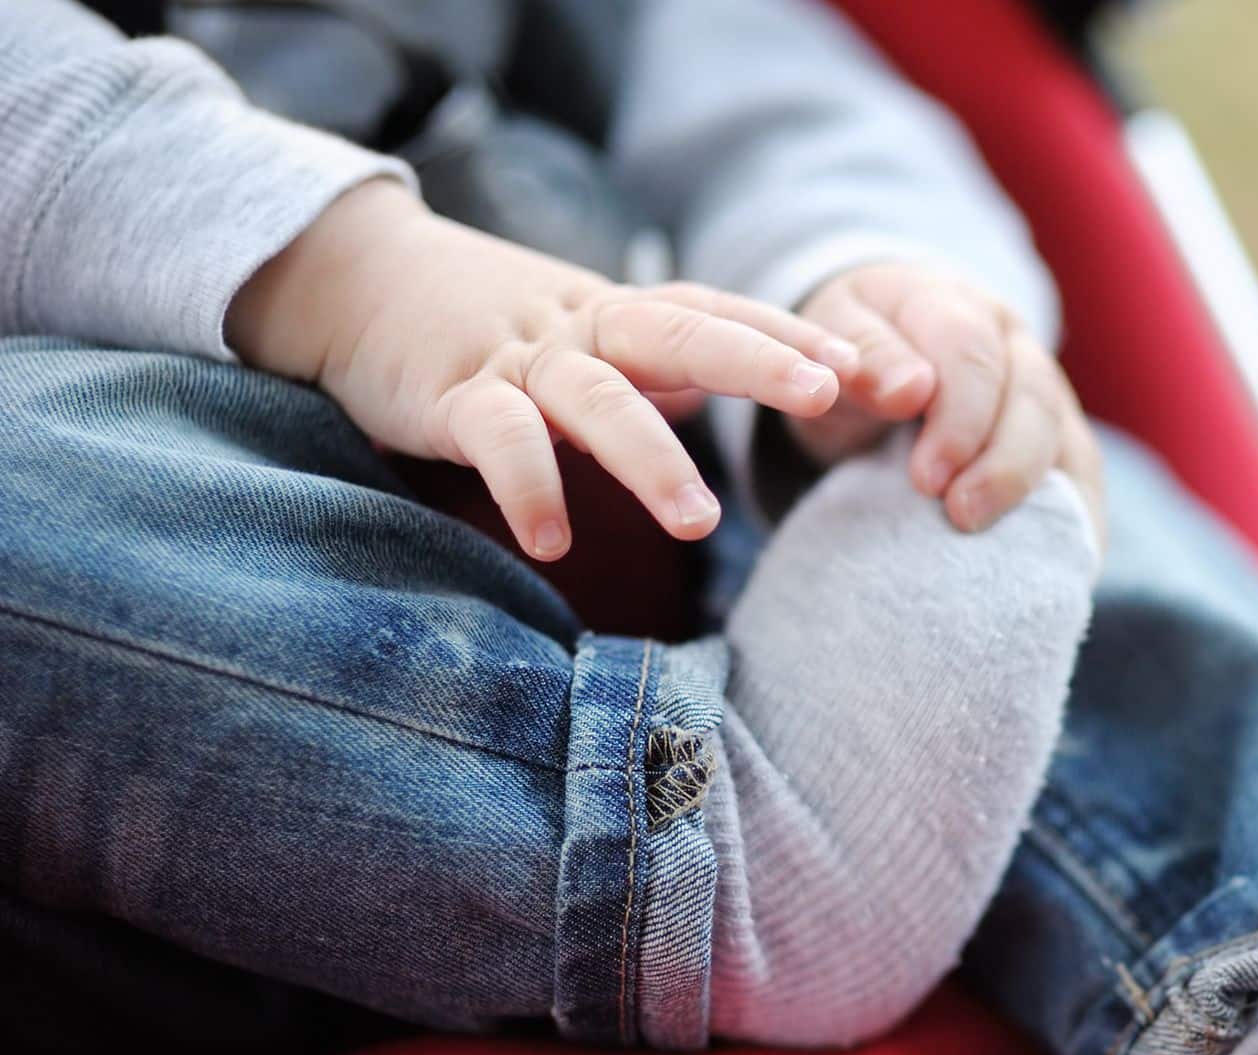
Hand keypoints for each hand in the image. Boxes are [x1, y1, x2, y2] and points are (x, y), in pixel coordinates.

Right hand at [228, 181, 858, 559]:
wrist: (354, 279)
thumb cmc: (487, 321)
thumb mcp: (584, 334)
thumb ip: (654, 362)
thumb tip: (726, 389)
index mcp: (622, 314)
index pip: (720, 313)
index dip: (792, 337)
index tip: (872, 370)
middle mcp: (581, 327)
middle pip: (682, 331)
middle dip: (760, 361)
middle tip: (828, 395)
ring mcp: (516, 358)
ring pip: (596, 398)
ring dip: (650, 458)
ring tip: (699, 523)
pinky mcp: (448, 396)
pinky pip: (495, 440)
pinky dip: (528, 487)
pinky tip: (554, 542)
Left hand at [794, 262, 1103, 538]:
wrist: (872, 360)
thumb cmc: (847, 354)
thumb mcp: (827, 341)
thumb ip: (861, 354)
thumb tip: (908, 389)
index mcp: (950, 304)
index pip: (971, 350)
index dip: (959, 416)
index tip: (926, 477)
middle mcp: (1009, 342)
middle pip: (1033, 396)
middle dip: (1003, 462)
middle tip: (961, 514)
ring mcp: (1042, 389)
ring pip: (1066, 437)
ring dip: (1034, 494)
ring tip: (995, 539)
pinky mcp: (1058, 438)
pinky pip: (1081, 479)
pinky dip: (1073, 522)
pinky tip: (1046, 564)